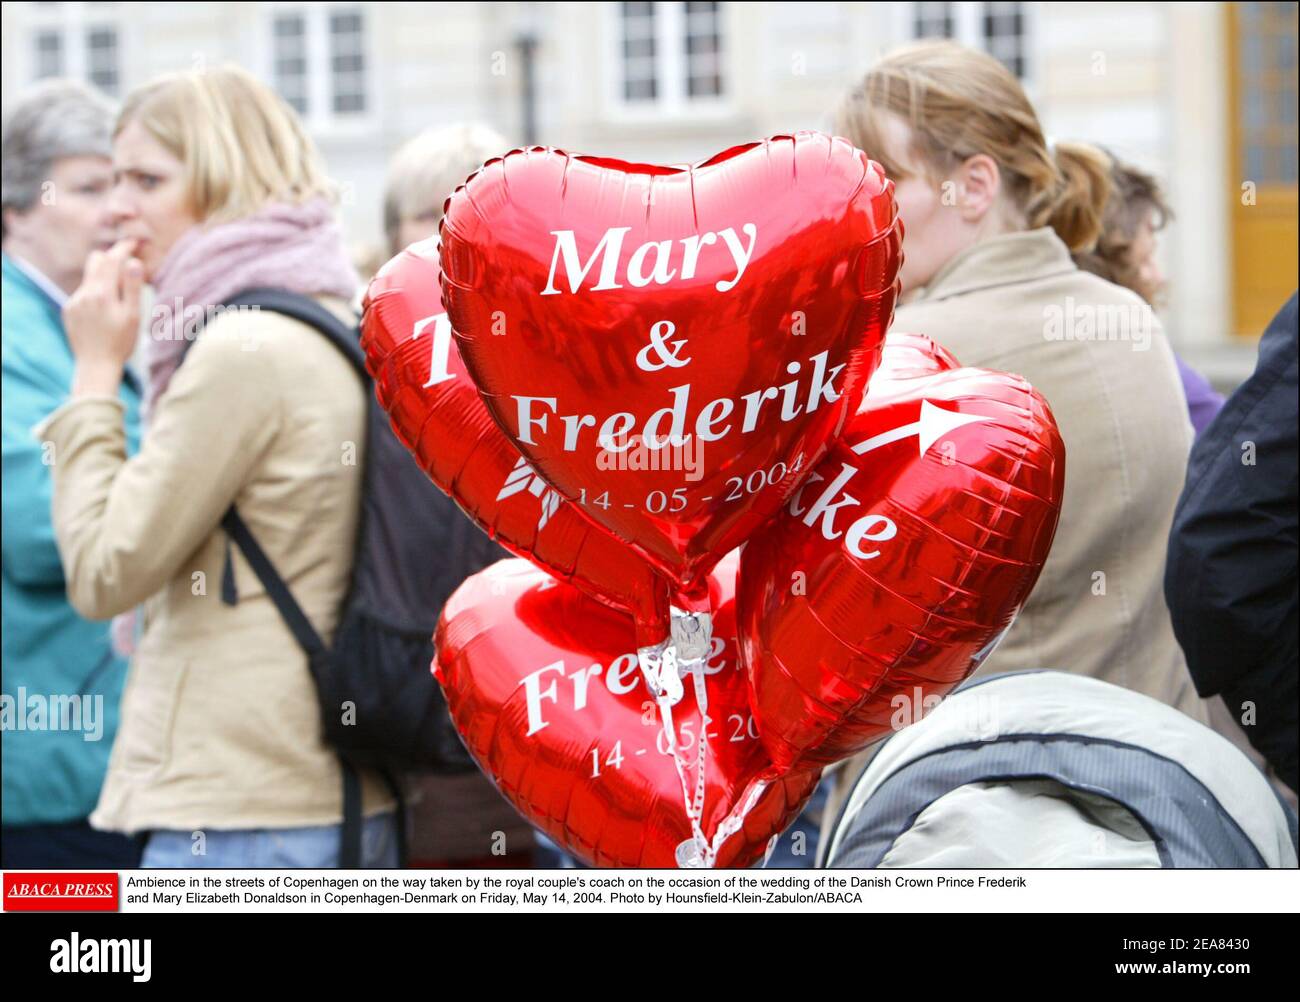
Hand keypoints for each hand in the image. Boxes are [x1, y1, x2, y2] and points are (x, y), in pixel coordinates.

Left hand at [65, 239, 144, 396]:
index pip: (112, 260)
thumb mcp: (133, 316)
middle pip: (96, 261)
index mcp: (103, 293)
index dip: (123, 248)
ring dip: (104, 277)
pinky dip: (95, 292)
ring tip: (119, 292)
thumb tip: (133, 262)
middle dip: (111, 258)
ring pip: (90, 277)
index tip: (133, 241)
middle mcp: (85, 293)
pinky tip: (105, 311)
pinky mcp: (69, 310)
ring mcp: (74, 301)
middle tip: (127, 263)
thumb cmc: (120, 343)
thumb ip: (133, 287)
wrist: (95, 366)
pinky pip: (83, 292)